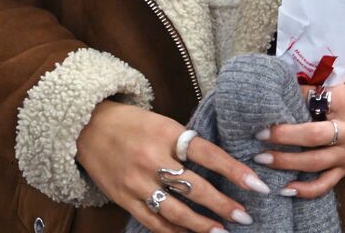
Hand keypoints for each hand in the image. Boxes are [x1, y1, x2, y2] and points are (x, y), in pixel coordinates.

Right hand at [75, 100, 266, 231]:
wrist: (87, 128)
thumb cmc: (133, 124)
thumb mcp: (164, 123)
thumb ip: (188, 144)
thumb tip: (222, 164)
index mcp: (167, 135)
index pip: (209, 155)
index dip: (235, 171)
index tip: (257, 185)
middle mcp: (152, 160)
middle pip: (194, 188)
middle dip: (223, 205)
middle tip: (245, 216)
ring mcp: (137, 183)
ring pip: (175, 211)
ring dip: (201, 225)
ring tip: (223, 232)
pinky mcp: (124, 200)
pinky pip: (153, 222)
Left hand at [256, 71, 344, 196]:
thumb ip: (321, 80)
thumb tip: (286, 78)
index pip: (313, 98)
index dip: (291, 97)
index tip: (271, 96)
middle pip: (311, 135)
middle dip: (283, 135)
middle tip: (259, 134)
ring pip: (314, 162)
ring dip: (285, 162)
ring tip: (261, 158)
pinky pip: (325, 184)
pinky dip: (305, 190)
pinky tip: (284, 189)